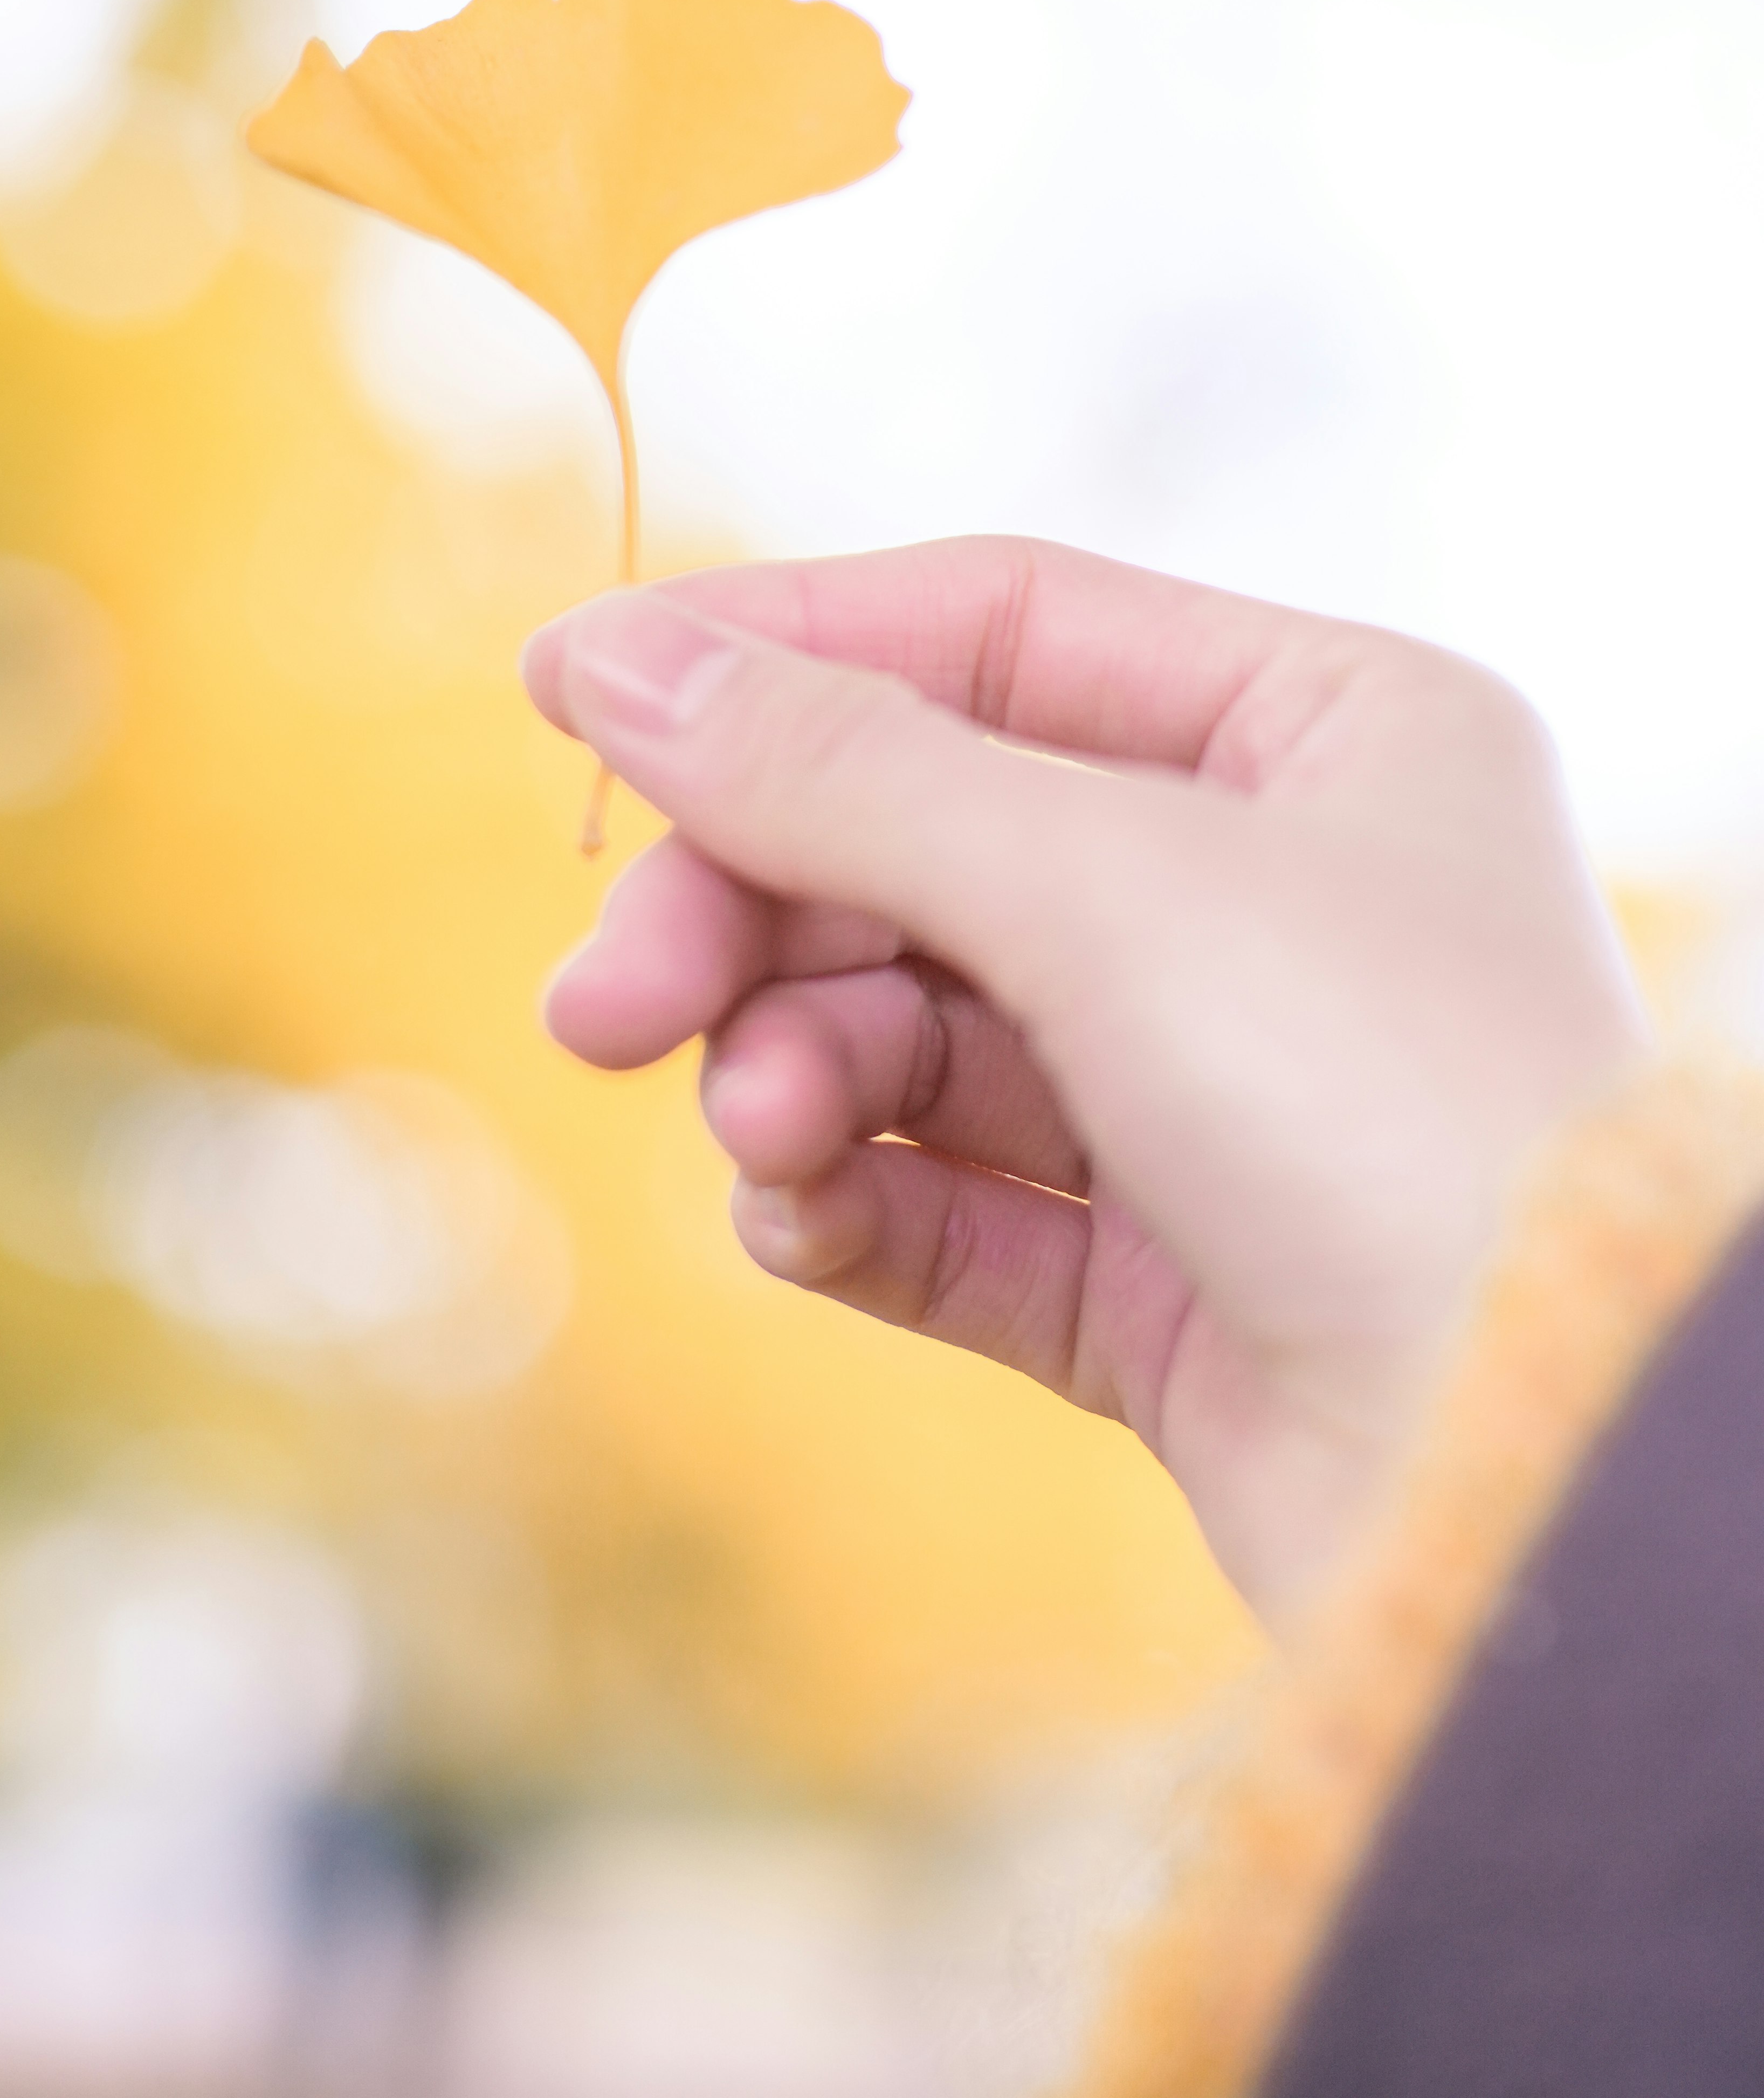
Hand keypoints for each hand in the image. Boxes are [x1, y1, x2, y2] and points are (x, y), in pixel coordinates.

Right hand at [521, 541, 1649, 1617]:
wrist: (1543, 1481)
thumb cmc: (1387, 1111)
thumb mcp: (1099, 880)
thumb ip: (840, 768)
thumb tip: (611, 660)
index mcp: (1327, 731)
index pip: (993, 629)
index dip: (774, 654)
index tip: (568, 694)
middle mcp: (1280, 894)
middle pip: (926, 838)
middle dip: (754, 911)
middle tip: (606, 1001)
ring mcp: (1223, 1091)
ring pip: (920, 1029)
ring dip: (801, 1065)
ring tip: (764, 1129)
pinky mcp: (1173, 1281)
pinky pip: (956, 1200)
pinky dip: (856, 1195)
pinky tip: (801, 1213)